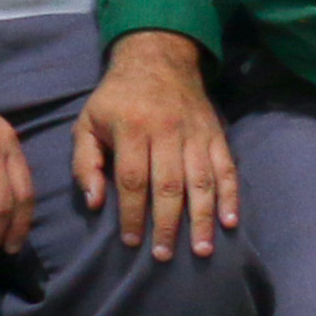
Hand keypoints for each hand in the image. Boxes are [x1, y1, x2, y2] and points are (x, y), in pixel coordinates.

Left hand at [72, 32, 239, 260]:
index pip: (133, 180)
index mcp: (132, 129)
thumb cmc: (116, 99)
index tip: (130, 241)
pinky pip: (226, 168)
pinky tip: (229, 221)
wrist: (157, 59)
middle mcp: (167, 132)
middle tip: (164, 255)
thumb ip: (84, 163)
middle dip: (167, 224)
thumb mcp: (87, 123)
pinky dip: (230, 195)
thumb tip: (94, 202)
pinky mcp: (216, 134)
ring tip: (201, 249)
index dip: (132, 213)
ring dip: (202, 218)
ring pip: (201, 181)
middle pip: (169, 185)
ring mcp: (195, 134)